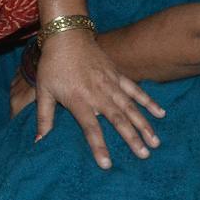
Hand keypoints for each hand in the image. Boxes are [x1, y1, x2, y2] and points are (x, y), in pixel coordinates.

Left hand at [34, 28, 163, 170]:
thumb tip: (38, 142)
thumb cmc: (53, 65)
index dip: (98, 146)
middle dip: (132, 138)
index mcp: (78, 100)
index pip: (90, 128)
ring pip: (131, 107)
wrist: (67, 35)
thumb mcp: (43, 92)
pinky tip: (160, 113)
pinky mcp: (118, 75)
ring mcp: (111, 83)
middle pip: (117, 119)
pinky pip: (136, 90)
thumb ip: (43, 118)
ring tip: (155, 142)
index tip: (107, 164)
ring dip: (144, 125)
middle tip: (144, 155)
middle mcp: (98, 93)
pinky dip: (148, 101)